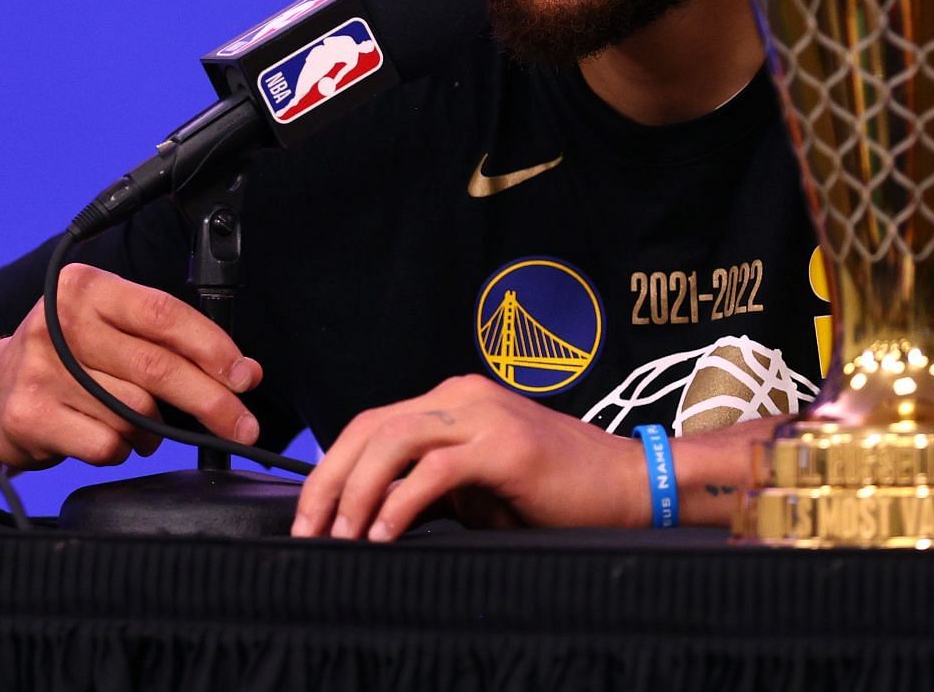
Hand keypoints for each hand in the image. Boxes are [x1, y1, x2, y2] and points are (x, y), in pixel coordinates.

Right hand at [0, 263, 262, 471]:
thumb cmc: (63, 360)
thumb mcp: (106, 329)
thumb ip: (168, 342)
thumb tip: (243, 373)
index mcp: (84, 288)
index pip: (163, 314)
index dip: (213, 347)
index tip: (245, 376)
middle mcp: (58, 323)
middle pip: (157, 367)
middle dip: (212, 401)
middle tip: (242, 426)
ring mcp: (38, 370)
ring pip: (136, 412)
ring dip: (156, 430)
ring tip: (145, 428)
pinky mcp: (28, 416)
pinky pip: (107, 444)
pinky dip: (122, 448)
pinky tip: (107, 438)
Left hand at [290, 374, 647, 540]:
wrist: (626, 486)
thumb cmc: (555, 492)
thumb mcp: (475, 489)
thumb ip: (426, 488)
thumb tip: (368, 516)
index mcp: (453, 401)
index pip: (370, 425)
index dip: (330, 469)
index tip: (310, 517)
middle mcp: (462, 397)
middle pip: (369, 428)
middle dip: (328, 482)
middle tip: (308, 531)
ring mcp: (484, 416)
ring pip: (393, 441)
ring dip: (356, 492)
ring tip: (341, 536)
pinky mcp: (505, 446)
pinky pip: (435, 470)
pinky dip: (401, 502)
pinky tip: (386, 534)